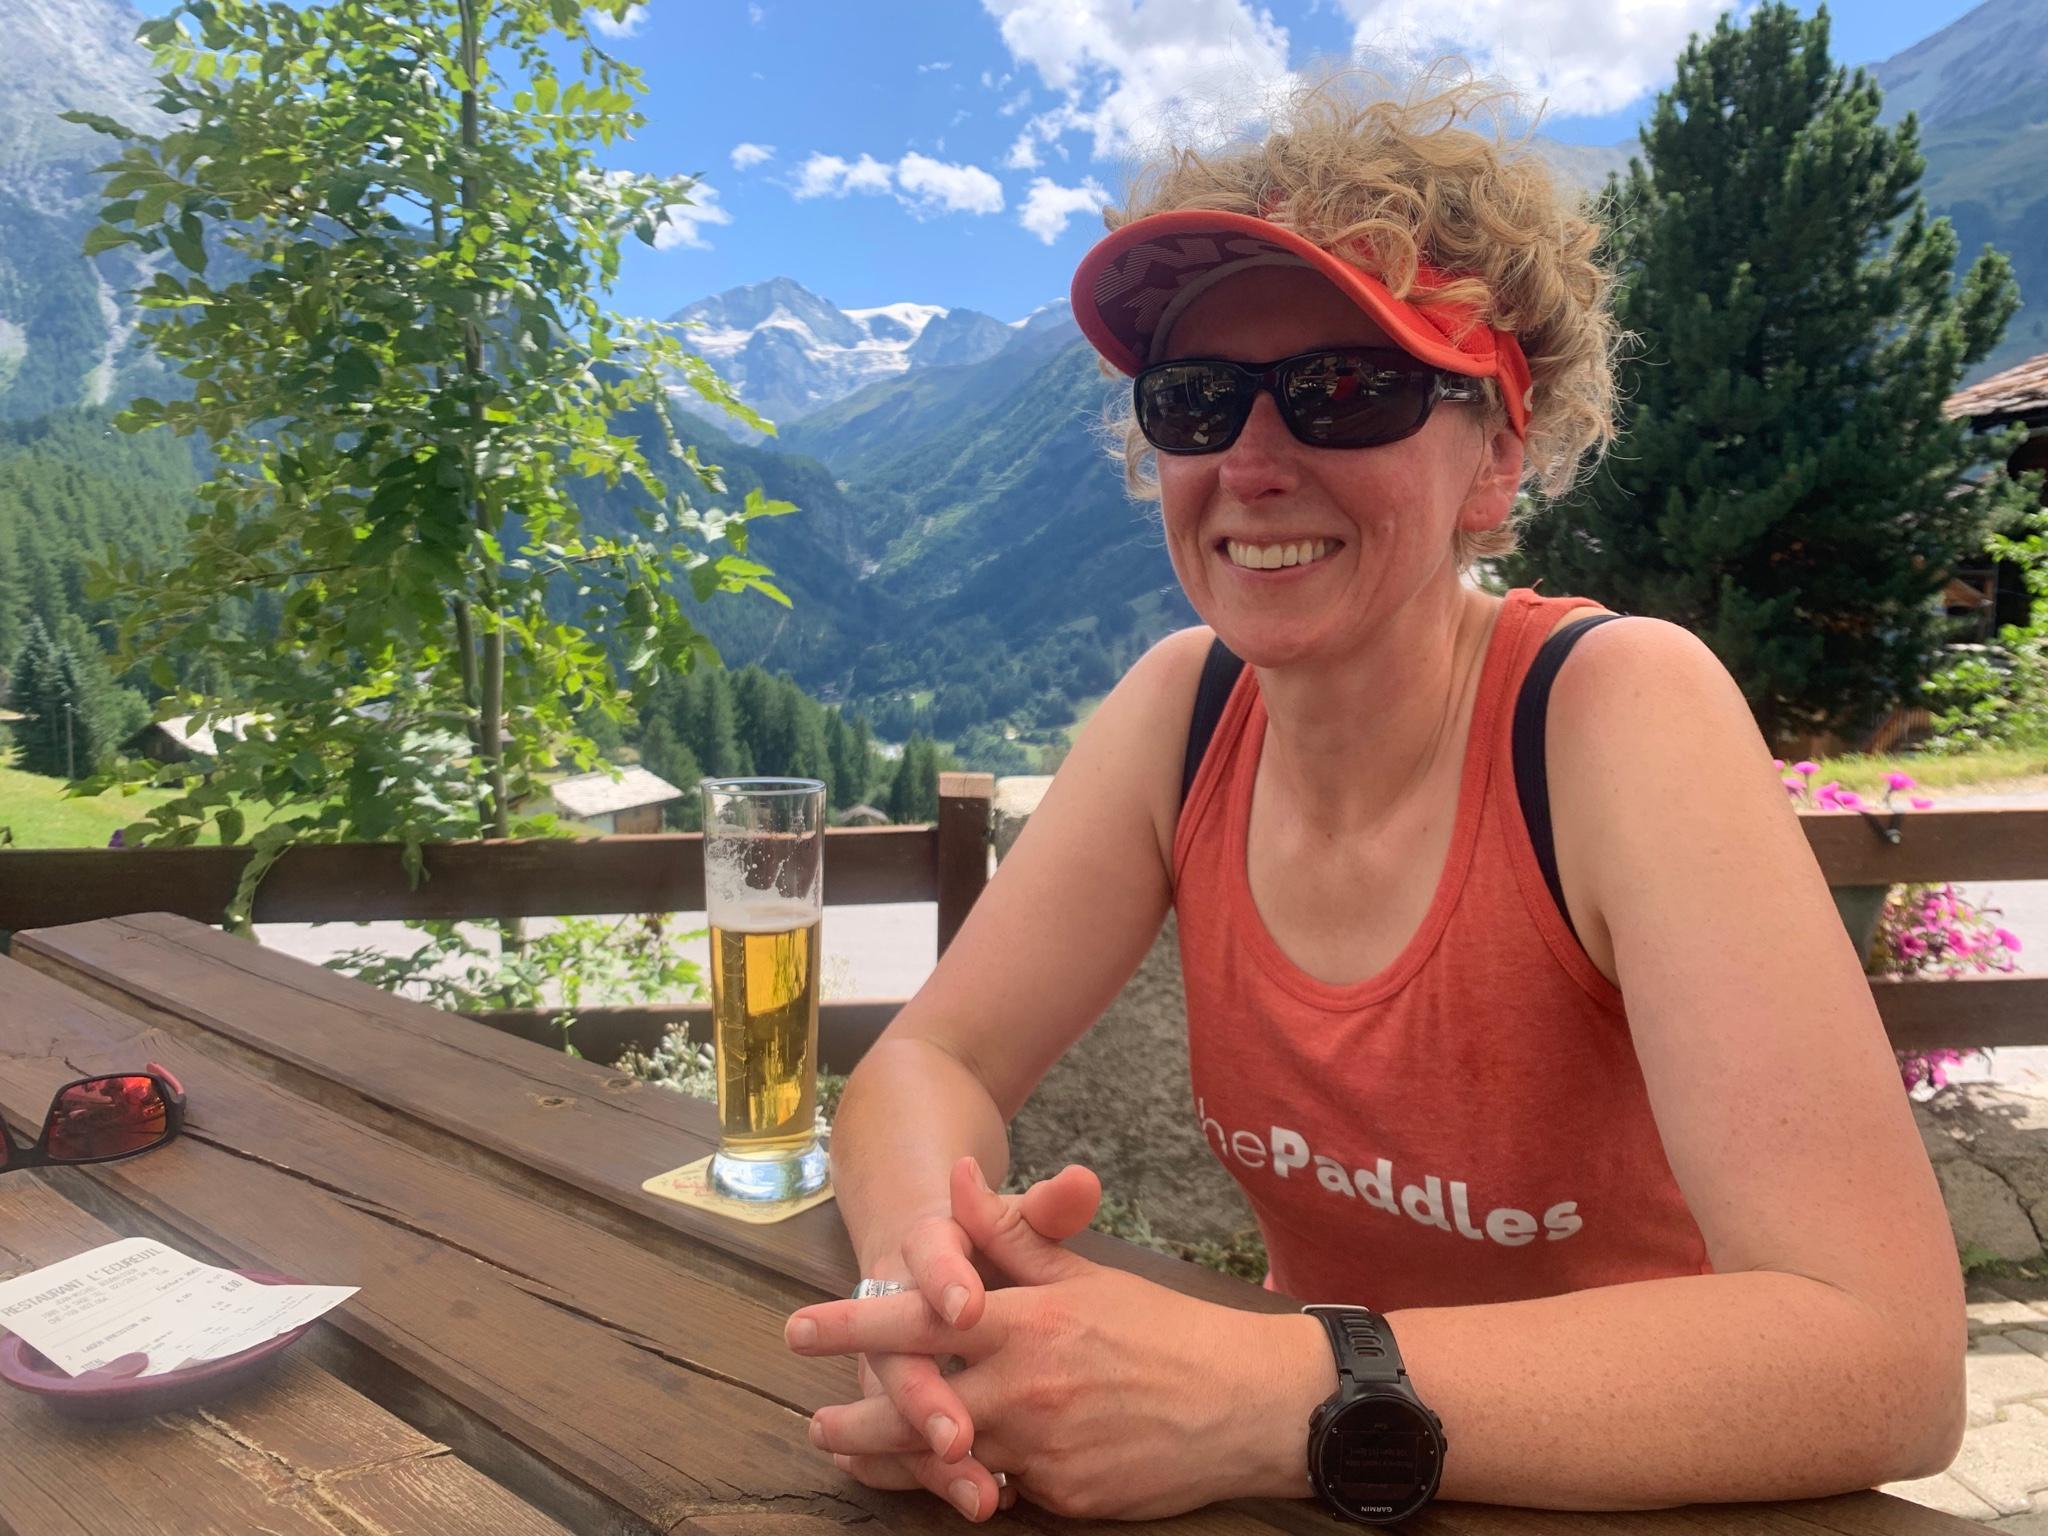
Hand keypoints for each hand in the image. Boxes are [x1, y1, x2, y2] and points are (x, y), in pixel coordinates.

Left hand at [790, 1157, 1329, 1519]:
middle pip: (915, 1409)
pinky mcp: (1066, 1499)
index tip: (799, 1327)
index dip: (852, 1324)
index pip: (919, 1319)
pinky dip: (974, 1484)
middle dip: (855, 1420)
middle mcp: (1025, 1390)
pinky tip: (953, 1480)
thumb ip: (1012, 1231)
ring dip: (895, 1463)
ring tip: (856, 1458)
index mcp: (1026, 1323)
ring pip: (946, 1463)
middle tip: (815, 1422)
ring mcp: (1043, 1452)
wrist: (1245, 1405)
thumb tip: (958, 1176)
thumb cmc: (1163, 1330)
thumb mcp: (1085, 1272)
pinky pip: (1004, 1491)